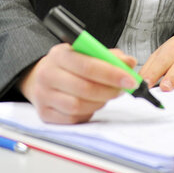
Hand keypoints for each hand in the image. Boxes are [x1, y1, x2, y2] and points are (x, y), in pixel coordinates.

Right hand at [18, 43, 138, 123]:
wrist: (44, 77)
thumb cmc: (70, 65)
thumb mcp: (88, 53)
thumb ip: (110, 56)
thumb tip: (129, 63)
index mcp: (59, 55)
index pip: (88, 66)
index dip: (112, 74)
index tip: (129, 80)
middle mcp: (47, 74)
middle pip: (84, 88)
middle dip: (109, 91)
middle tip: (122, 90)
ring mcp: (43, 96)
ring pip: (78, 105)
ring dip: (99, 102)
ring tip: (106, 96)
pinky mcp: (45, 114)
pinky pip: (72, 118)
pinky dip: (87, 112)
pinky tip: (92, 104)